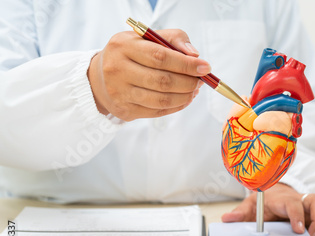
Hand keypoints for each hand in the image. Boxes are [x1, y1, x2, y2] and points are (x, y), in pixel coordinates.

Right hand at [88, 29, 210, 120]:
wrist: (100, 76)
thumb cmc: (132, 53)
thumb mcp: (146, 38)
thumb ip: (173, 39)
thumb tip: (194, 55)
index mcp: (123, 46)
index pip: (160, 56)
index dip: (186, 64)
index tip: (205, 67)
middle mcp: (117, 69)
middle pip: (162, 81)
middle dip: (188, 82)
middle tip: (200, 80)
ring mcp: (120, 93)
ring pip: (161, 99)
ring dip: (185, 96)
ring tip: (194, 90)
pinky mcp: (125, 110)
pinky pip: (158, 111)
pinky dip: (177, 106)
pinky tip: (184, 99)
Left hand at [221, 183, 314, 235]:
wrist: (278, 193)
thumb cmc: (267, 201)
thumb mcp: (252, 205)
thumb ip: (241, 213)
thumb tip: (227, 219)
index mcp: (282, 199)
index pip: (293, 203)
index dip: (297, 215)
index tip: (299, 230)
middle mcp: (300, 199)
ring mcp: (312, 203)